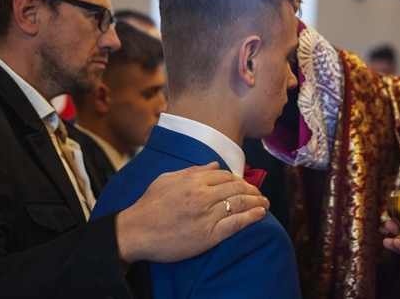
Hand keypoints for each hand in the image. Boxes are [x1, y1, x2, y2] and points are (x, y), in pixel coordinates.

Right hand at [114, 162, 268, 263]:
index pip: (225, 176)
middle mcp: (202, 195)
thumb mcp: (167, 179)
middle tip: (260, 193)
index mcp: (193, 180)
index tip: (245, 183)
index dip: (238, 179)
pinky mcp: (208, 236)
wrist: (134, 231)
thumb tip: (214, 164)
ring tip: (265, 202)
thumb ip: (192, 171)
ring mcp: (206, 216)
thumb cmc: (148, 206)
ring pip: (239, 204)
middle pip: (236, 189)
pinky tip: (261, 214)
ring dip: (257, 202)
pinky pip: (236, 224)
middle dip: (252, 190)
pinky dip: (252, 217)